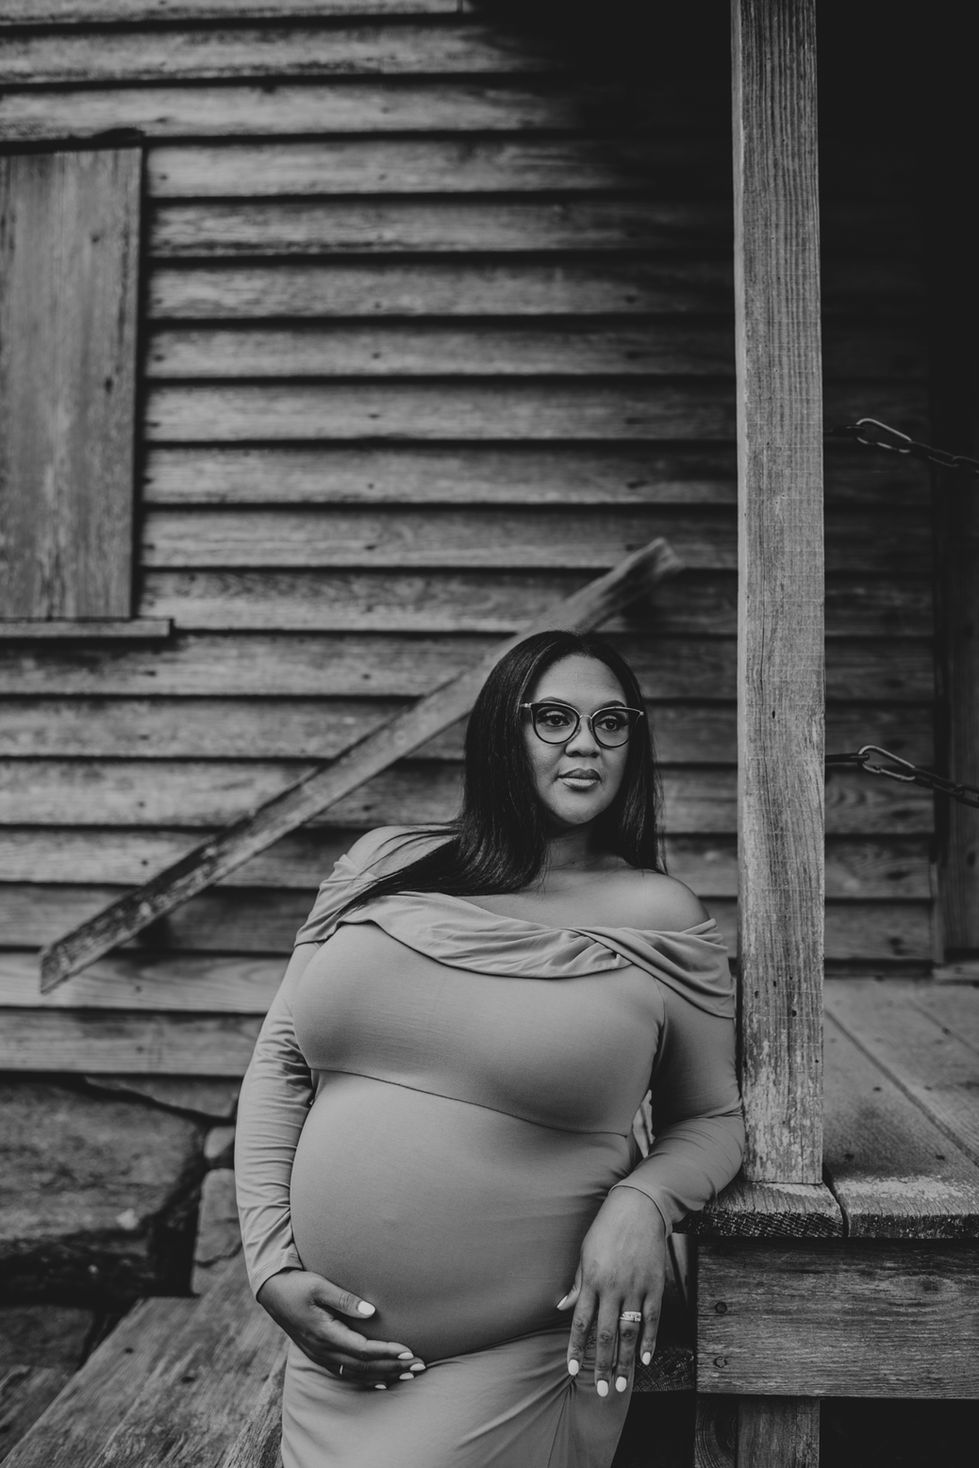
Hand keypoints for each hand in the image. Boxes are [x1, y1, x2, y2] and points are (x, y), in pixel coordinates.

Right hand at [257, 1269, 424, 1388]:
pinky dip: (367, 1378)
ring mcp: (321, 1355)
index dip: (387, 1352)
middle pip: (364, 1366)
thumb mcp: (318, 1285)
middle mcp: (324, 1350)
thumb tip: (372, 1311)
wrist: (272, 1293)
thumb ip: (344, 1299)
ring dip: (384, 1375)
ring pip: (357, 1373)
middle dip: (393, 1367)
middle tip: (419, 1365)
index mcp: (325, 1333)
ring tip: (408, 1374)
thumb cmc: (297, 1285)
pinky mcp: (320, 1355)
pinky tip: (382, 1381)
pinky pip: (347, 1373)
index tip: (410, 1350)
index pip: (363, 1350)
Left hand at [556, 1187, 667, 1397]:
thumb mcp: (585, 1253)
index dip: (577, 1349)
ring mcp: (635, 1287)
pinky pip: (652, 1319)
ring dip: (624, 1361)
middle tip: (601, 1392)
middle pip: (605, 1335)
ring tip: (621, 1384)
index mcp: (592, 1280)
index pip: (581, 1323)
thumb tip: (563, 1308)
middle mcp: (612, 1288)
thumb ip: (577, 1284)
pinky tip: (645, 1359)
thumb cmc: (606, 1229)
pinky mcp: (654, 1285)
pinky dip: (649, 1340)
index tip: (573, 1371)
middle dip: (601, 1365)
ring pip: (628, 1332)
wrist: (638, 1208)